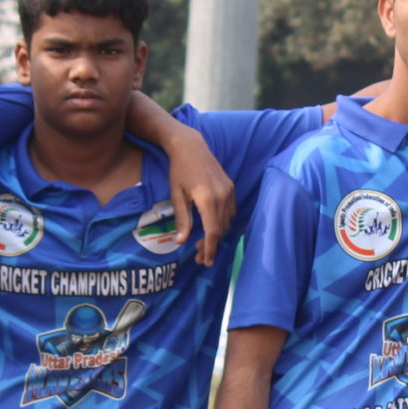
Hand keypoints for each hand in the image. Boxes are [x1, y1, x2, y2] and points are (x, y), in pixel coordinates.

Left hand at [161, 127, 235, 265]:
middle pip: (221, 229)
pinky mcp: (231, 187)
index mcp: (207, 200)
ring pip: (227, 221)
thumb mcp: (176, 196)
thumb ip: (182, 219)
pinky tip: (212, 226)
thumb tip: (181, 241)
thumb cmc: (179, 170)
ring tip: (203, 243)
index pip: (213, 232)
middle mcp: (223, 197)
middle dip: (211, 245)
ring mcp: (229, 191)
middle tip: (199, 257)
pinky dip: (223, 222)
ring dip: (217, 235)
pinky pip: (230, 211)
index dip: (209, 249)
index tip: (205, 261)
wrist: (191, 147)